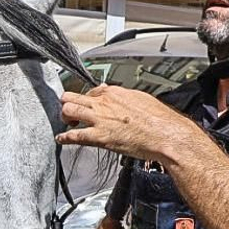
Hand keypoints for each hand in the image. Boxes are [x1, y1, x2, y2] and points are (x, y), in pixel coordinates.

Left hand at [57, 85, 199, 163]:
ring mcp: (99, 120)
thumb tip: (123, 99)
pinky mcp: (98, 137)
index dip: (88, 96)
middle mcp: (104, 103)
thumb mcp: (142, 99)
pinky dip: (64, 137)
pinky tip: (62, 138)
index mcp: (115, 92)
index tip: (87, 101)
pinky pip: (74, 135)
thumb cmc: (160, 120)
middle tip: (69, 109)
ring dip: (64, 116)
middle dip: (68, 102)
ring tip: (66, 122)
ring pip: (68, 110)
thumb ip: (127, 98)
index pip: (92, 89)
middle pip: (73, 96)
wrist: (166, 135)